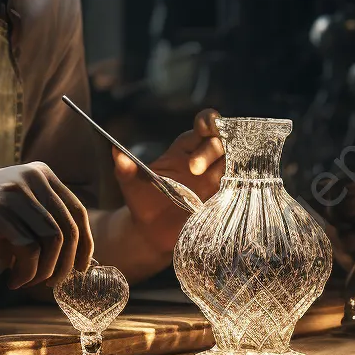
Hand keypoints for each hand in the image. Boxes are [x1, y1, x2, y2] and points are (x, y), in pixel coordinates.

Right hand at [0, 163, 93, 288]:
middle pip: (69, 230)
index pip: (78, 213)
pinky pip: (28, 250)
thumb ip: (43, 236)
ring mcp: (12, 192)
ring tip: (26, 283)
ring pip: (53, 241)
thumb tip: (83, 263)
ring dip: (44, 272)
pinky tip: (10, 281)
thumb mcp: (10, 223)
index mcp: (39, 175)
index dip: (84, 247)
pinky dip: (26, 274)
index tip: (78, 273)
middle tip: (49, 286)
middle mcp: (31, 178)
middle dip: (65, 266)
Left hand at [112, 108, 224, 254]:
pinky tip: (232, 192)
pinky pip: (237, 189)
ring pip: (235, 164)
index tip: (207, 126)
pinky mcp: (221, 201)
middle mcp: (205, 161)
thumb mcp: (130, 185)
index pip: (205, 125)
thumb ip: (125, 169)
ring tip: (218, 178)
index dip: (209, 121)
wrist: (149, 233)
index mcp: (185, 148)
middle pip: (221, 143)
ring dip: (231, 166)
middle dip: (211, 151)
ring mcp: (216, 181)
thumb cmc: (141, 201)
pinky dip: (238, 187)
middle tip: (193, 170)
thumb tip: (115, 153)